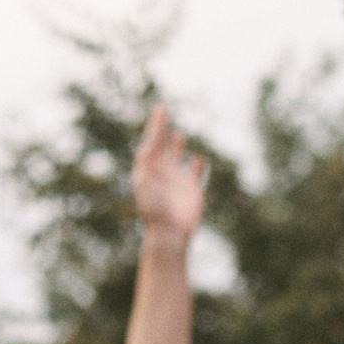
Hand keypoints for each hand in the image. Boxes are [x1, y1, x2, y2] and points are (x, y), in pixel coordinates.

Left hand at [131, 102, 206, 247]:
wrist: (169, 234)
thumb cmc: (154, 211)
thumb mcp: (146, 184)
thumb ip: (147, 163)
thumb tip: (149, 144)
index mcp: (149, 171)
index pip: (151, 143)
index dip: (155, 126)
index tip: (159, 110)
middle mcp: (162, 174)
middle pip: (161, 146)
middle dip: (162, 129)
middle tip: (162, 111)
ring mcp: (177, 182)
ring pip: (177, 159)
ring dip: (177, 147)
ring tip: (178, 135)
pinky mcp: (192, 191)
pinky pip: (195, 174)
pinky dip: (197, 166)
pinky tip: (198, 159)